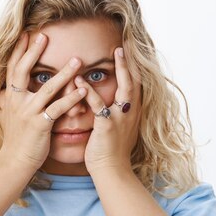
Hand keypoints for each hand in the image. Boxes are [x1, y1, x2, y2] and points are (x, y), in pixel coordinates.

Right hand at [0, 32, 87, 170]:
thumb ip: (6, 103)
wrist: (14, 162)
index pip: (13, 69)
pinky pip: (58, 108)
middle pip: (23, 71)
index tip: (26, 34)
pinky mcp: (40, 125)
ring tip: (77, 60)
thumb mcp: (7, 118)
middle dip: (33, 52)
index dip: (18, 51)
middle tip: (44, 36)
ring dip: (63, 73)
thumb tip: (2, 93)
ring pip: (47, 88)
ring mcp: (28, 113)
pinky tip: (84, 90)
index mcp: (10, 98)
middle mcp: (17, 102)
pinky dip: (72, 98)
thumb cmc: (15, 141)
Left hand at [77, 46, 142, 173]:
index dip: (133, 68)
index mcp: (133, 112)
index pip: (136, 85)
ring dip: (121, 69)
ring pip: (124, 88)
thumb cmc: (111, 150)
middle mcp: (131, 112)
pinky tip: (79, 80)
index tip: (129, 52)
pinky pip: (99, 105)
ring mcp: (121, 118)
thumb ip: (118, 113)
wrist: (112, 170)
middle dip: (131, 62)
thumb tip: (115, 104)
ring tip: (114, 53)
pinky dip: (89, 92)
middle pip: (135, 81)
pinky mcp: (108, 126)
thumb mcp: (119, 128)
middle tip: (124, 45)